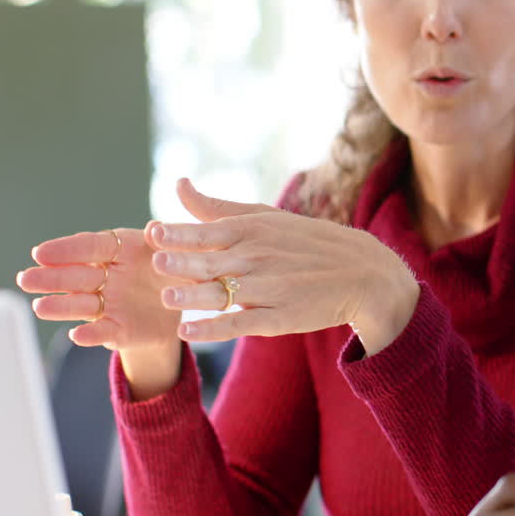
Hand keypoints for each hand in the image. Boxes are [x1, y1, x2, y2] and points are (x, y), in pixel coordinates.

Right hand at [17, 227, 181, 350]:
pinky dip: (91, 334)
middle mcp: (110, 276)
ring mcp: (111, 303)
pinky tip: (76, 335)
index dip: (67, 250)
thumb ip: (166, 242)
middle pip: (77, 275)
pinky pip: (104, 332)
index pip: (91, 246)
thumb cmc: (177, 269)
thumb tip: (155, 227)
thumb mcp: (179, 252)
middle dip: (52, 278)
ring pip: (82, 304)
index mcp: (122, 250)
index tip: (40, 253)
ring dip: (61, 306)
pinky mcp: (119, 329)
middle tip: (26, 279)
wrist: (187, 306)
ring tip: (40, 307)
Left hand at [148, 178, 419, 354]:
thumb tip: (178, 183)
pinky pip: (241, 324)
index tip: (152, 232)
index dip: (180, 233)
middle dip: (185, 261)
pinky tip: (188, 332)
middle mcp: (259, 259)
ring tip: (167, 297)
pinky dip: (214, 329)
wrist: (362, 273)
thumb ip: (216, 207)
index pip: (209, 231)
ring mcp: (270, 290)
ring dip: (196, 296)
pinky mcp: (279, 319)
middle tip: (156, 261)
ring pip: (225, 294)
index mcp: (253, 231)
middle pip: (213, 262)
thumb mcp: (265, 217)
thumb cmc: (306, 241)